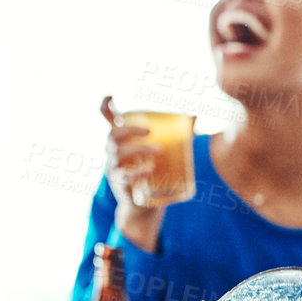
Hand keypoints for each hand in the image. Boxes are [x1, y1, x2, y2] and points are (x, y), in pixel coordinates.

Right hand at [99, 96, 162, 250]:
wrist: (144, 204)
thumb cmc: (152, 171)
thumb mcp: (161, 152)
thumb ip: (176, 134)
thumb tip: (195, 116)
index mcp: (122, 139)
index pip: (107, 119)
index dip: (106, 107)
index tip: (110, 96)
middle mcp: (113, 151)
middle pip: (113, 135)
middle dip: (129, 130)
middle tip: (151, 131)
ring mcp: (114, 168)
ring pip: (117, 154)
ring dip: (138, 150)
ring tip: (158, 151)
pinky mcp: (120, 184)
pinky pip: (123, 176)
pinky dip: (136, 172)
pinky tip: (149, 170)